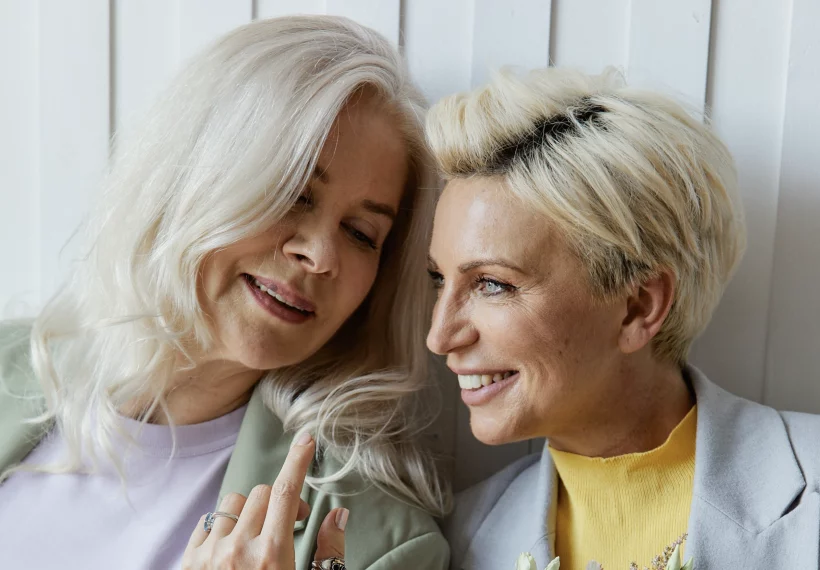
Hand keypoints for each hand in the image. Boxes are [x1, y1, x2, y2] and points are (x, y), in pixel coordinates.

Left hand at [182, 433, 347, 568]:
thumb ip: (328, 551)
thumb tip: (338, 515)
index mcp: (272, 556)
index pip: (286, 491)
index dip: (298, 460)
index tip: (306, 438)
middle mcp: (238, 550)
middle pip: (262, 495)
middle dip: (279, 502)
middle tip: (291, 525)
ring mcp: (209, 557)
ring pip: (233, 505)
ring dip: (250, 513)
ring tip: (259, 538)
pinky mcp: (188, 565)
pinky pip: (207, 524)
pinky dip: (223, 529)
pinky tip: (233, 550)